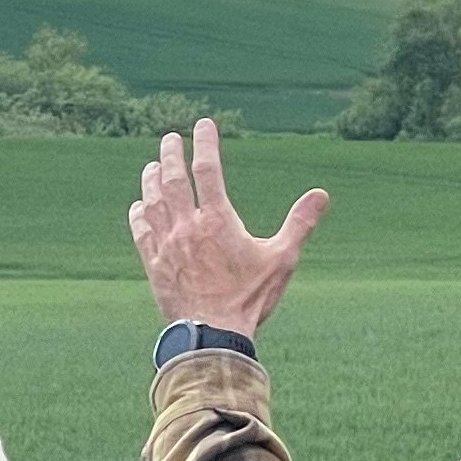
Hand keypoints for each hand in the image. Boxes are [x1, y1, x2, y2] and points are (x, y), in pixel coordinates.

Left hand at [128, 116, 327, 336]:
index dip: (205, 143)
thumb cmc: (249, 298)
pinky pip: (141, 232)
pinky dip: (139, 214)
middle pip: (173, 180)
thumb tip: (321, 194)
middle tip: (170, 139)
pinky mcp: (154, 265)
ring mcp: (167, 245)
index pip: (208, 169)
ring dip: (151, 180)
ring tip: (152, 167)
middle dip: (171, 155)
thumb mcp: (282, 259)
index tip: (204, 125)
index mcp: (217, 220)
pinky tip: (139, 206)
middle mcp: (187, 226)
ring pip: (153, 202)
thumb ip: (300, 223)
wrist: (213, 335)